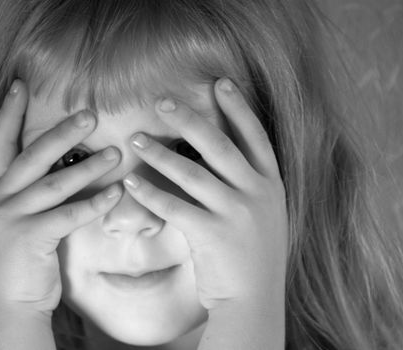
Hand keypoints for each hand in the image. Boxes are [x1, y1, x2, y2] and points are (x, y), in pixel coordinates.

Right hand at [0, 80, 121, 315]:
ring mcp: (11, 217)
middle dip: (61, 131)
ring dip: (88, 166)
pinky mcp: (30, 237)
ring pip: (55, 183)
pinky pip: (69, 215)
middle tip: (90, 113)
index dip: (8, 113)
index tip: (19, 84)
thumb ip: (33, 187)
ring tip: (115, 152)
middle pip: (31, 155)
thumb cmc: (23, 253)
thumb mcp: (18, 214)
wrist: (12, 300)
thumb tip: (67, 159)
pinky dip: (94, 203)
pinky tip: (116, 193)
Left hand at [123, 78, 287, 310]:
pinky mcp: (212, 234)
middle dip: (190, 119)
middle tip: (162, 101)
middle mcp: (256, 193)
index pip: (256, 135)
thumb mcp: (266, 214)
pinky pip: (174, 206)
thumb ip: (249, 184)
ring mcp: (236, 213)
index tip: (220, 82)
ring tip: (135, 138)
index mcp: (271, 184)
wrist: (255, 300)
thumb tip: (221, 157)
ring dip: (160, 153)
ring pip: (192, 173)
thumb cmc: (254, 255)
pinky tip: (131, 181)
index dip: (238, 107)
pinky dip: (149, 192)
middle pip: (219, 145)